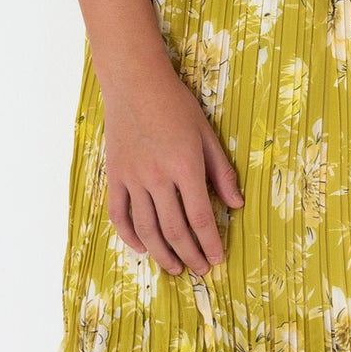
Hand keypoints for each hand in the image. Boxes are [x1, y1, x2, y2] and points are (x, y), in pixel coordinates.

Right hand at [101, 61, 243, 276]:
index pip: (201, 216)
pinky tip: (143, 248)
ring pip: (147, 228)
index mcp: (185, 165)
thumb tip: (236, 204)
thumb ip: (221, 171)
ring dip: (162, 253)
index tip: (217, 258)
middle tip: (201, 269)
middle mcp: (158, 176)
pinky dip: (130, 235)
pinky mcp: (114, 175)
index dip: (210, 242)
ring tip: (175, 268)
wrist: (134, 82)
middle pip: (175, 228)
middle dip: (190, 254)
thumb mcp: (206, 134)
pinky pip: (119, 214)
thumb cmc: (175, 104)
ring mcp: (132, 177)